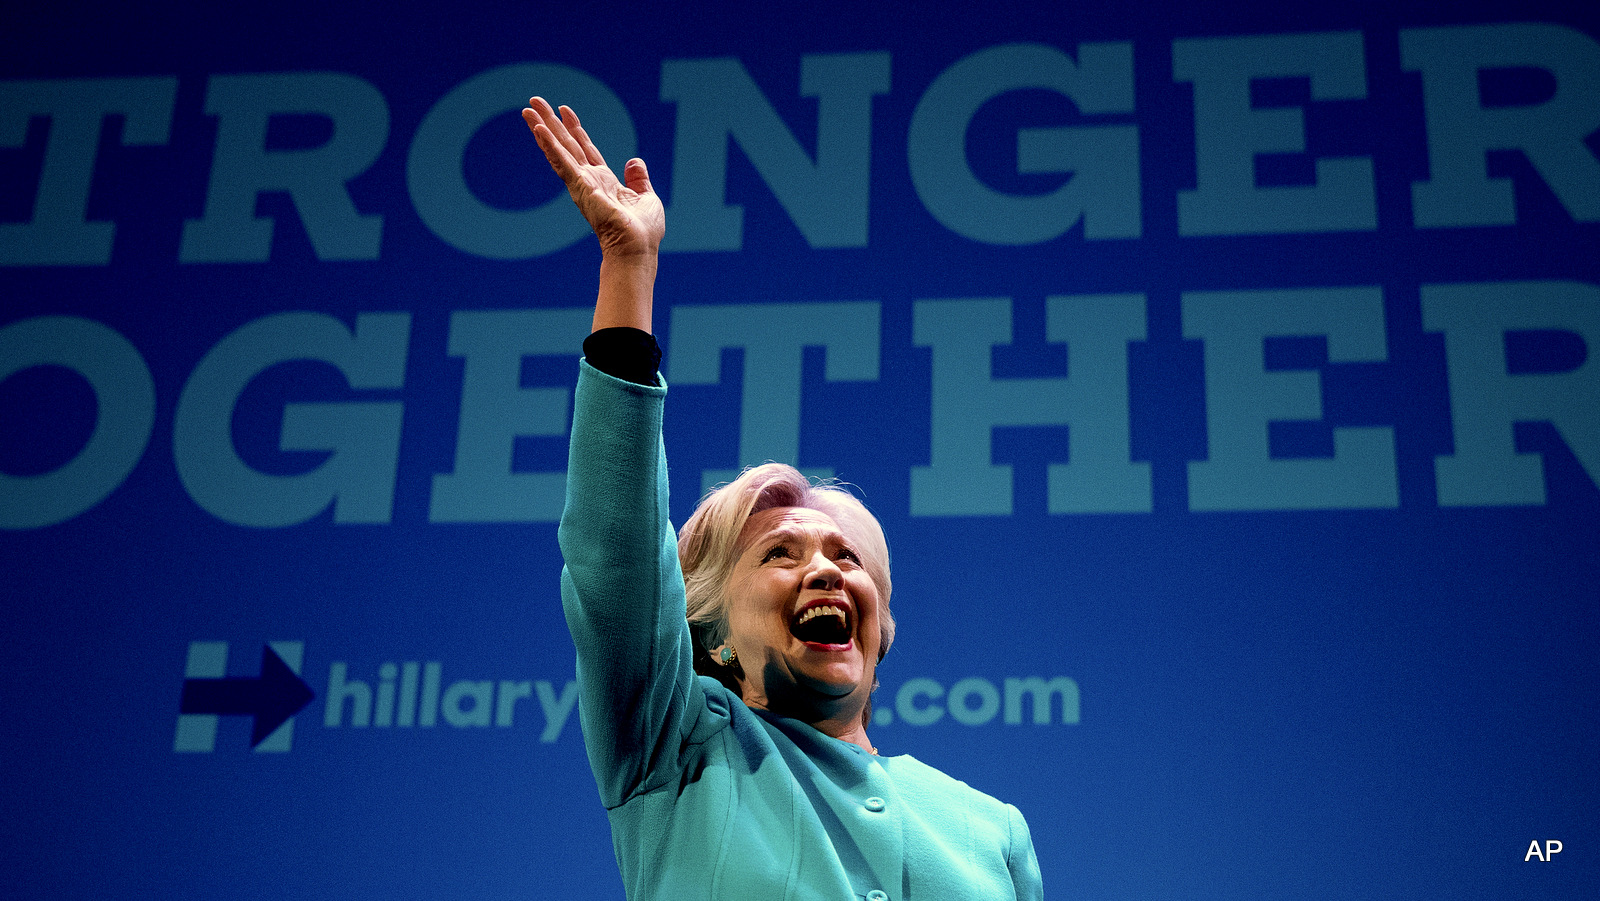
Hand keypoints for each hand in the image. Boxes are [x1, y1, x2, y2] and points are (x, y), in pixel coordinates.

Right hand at [523, 97, 663, 259]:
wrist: (638, 248)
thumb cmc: (643, 231)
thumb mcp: (645, 196)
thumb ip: (639, 178)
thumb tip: (635, 161)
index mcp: (603, 181)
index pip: (585, 148)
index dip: (575, 129)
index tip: (564, 110)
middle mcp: (588, 180)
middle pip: (566, 144)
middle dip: (550, 123)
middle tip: (533, 102)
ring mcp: (581, 183)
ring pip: (558, 149)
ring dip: (542, 129)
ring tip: (527, 109)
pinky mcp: (580, 187)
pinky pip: (562, 162)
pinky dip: (549, 146)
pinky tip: (538, 130)